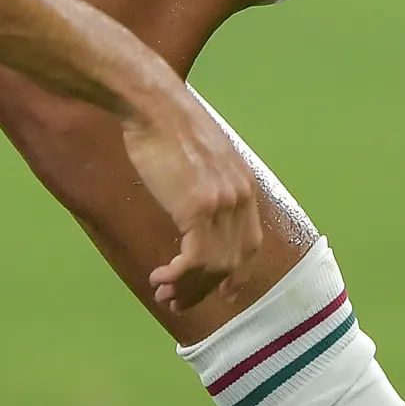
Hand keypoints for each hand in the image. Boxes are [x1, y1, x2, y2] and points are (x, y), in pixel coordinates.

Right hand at [121, 89, 262, 313]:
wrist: (153, 104)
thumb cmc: (167, 124)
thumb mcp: (201, 156)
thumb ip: (207, 182)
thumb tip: (193, 205)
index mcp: (244, 184)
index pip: (250, 243)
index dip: (237, 272)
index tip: (223, 290)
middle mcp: (240, 196)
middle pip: (233, 261)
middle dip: (205, 288)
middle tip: (178, 302)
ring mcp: (221, 203)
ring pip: (214, 266)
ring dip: (187, 288)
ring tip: (163, 295)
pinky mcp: (197, 208)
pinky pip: (196, 260)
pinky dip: (179, 277)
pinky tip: (160, 278)